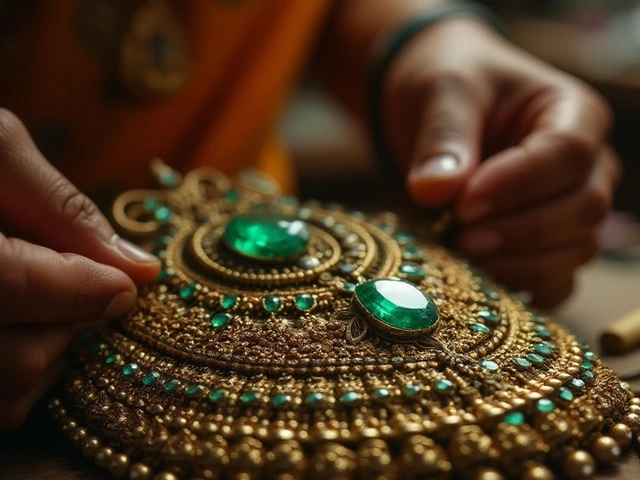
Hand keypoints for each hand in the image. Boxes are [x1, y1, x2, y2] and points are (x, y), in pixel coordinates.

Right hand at [0, 109, 159, 429]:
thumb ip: (57, 204)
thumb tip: (136, 266)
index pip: (9, 287)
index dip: (81, 290)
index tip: (125, 283)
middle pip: (15, 360)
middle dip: (69, 323)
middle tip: (74, 284)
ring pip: (5, 397)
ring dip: (48, 354)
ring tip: (41, 304)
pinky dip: (20, 381)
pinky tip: (18, 331)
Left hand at [383, 18, 620, 307]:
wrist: (439, 105)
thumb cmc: (449, 86)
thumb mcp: (441, 93)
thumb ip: (443, 138)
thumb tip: (435, 191)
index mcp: (572, 112)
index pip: (567, 154)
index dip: (519, 186)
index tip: (463, 204)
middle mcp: (586, 163)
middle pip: (584, 208)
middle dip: (521, 230)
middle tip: (461, 237)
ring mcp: (570, 206)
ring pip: (577, 249)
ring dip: (522, 263)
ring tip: (464, 255)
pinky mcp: (548, 242)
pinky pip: (559, 280)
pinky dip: (526, 287)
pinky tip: (483, 279)